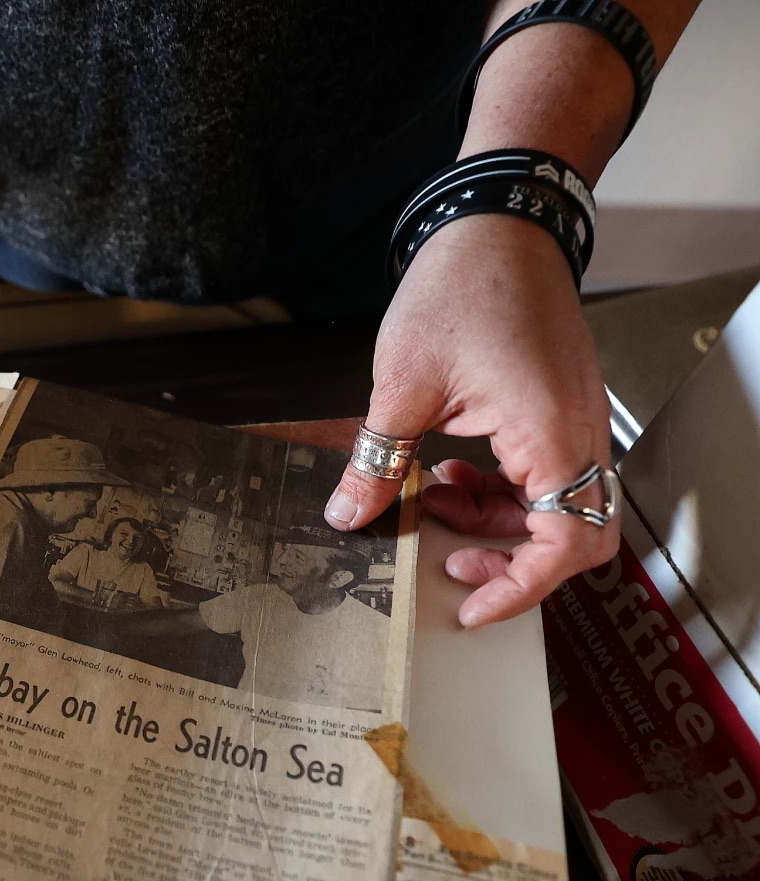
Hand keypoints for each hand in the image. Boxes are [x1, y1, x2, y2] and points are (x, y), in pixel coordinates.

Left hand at [325, 214, 616, 627]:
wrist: (497, 225)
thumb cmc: (463, 287)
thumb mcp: (401, 385)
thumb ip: (377, 460)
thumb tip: (349, 516)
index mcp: (551, 434)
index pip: (567, 543)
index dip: (521, 587)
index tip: (472, 606)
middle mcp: (580, 431)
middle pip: (573, 534)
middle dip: (512, 560)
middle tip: (449, 561)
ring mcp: (576, 418)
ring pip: (557, 506)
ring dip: (496, 520)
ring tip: (431, 501)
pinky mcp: (560, 407)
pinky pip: (546, 472)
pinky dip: (501, 487)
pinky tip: (447, 471)